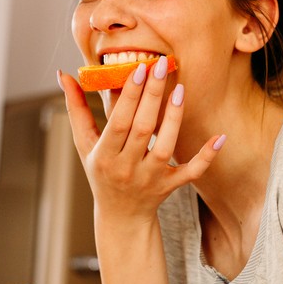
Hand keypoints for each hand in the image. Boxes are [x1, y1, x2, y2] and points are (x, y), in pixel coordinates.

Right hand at [58, 57, 222, 220]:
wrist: (120, 217)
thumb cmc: (100, 172)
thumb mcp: (83, 144)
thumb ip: (75, 109)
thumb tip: (63, 75)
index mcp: (104, 156)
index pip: (118, 122)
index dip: (129, 95)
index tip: (139, 67)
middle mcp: (127, 168)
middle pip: (143, 129)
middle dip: (152, 97)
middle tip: (160, 66)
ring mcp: (151, 178)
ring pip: (166, 147)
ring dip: (174, 118)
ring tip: (179, 89)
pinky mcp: (170, 186)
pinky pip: (191, 172)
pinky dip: (206, 156)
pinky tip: (219, 137)